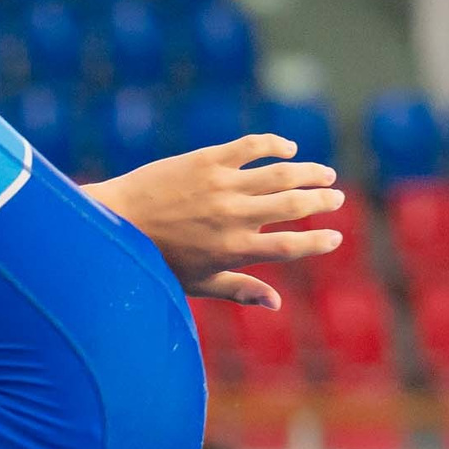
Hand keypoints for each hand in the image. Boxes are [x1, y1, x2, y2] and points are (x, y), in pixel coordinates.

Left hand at [91, 135, 342, 309]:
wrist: (113, 221)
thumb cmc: (154, 258)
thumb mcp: (196, 281)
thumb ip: (239, 289)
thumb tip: (276, 303)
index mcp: (234, 249)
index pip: (292, 246)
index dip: (320, 242)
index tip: (335, 237)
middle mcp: (234, 216)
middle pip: (295, 205)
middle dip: (323, 201)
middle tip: (335, 197)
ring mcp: (221, 185)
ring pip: (282, 173)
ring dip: (310, 172)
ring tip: (324, 174)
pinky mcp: (206, 160)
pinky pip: (251, 146)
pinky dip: (275, 144)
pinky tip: (288, 148)